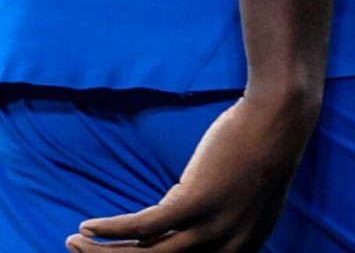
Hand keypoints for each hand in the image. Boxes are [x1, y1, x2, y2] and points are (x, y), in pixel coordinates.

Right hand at [65, 93, 312, 251]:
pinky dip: (111, 230)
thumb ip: (219, 221)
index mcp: (242, 251)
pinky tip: (88, 228)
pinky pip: (143, 227)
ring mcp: (211, 228)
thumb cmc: (263, 149)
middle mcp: (227, 249)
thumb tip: (180, 222)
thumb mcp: (247, 199)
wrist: (280, 116)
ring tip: (74, 245)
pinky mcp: (195, 202)